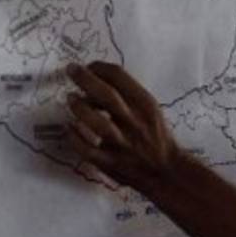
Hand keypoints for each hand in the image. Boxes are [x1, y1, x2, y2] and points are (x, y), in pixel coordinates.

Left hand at [66, 61, 183, 194]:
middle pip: (107, 96)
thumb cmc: (156, 135)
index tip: (88, 66)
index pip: (120, 77)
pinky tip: (69, 128)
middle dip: (86, 80)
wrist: (166, 170)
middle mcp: (135, 122)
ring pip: (97, 123)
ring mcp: (123, 144)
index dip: (100, 67)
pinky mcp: (111, 163)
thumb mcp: (149, 109)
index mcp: (145, 105)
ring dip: (80, 108)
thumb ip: (128, 95)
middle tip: (71, 70)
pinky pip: (87, 150)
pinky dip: (75, 138)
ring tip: (70, 98)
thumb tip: (97, 78)